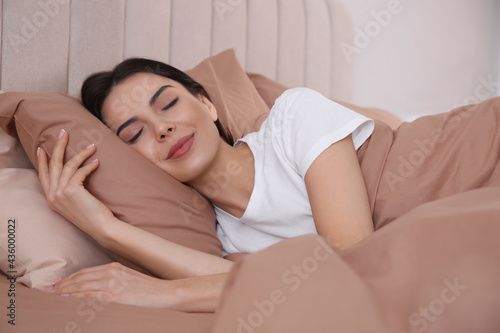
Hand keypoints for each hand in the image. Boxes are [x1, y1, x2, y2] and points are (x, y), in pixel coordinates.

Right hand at [37, 129, 114, 240]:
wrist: (101, 227)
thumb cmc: (93, 215)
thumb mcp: (75, 201)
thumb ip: (69, 189)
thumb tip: (74, 171)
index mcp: (51, 199)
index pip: (42, 175)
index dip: (41, 161)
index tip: (41, 148)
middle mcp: (53, 195)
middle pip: (52, 165)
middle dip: (58, 146)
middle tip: (63, 132)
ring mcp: (60, 193)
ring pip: (67, 165)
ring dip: (80, 153)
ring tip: (92, 146)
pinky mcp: (72, 190)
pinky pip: (80, 171)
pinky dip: (89, 165)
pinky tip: (96, 162)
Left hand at [44, 262, 172, 307]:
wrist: (163, 292)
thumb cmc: (148, 288)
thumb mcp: (129, 277)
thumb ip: (114, 278)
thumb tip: (99, 286)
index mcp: (114, 267)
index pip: (85, 272)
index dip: (70, 277)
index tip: (58, 282)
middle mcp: (111, 272)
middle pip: (80, 277)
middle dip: (62, 283)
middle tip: (49, 289)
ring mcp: (112, 283)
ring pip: (82, 285)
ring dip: (65, 289)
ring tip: (54, 294)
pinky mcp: (114, 295)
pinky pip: (90, 295)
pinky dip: (76, 295)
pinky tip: (67, 297)